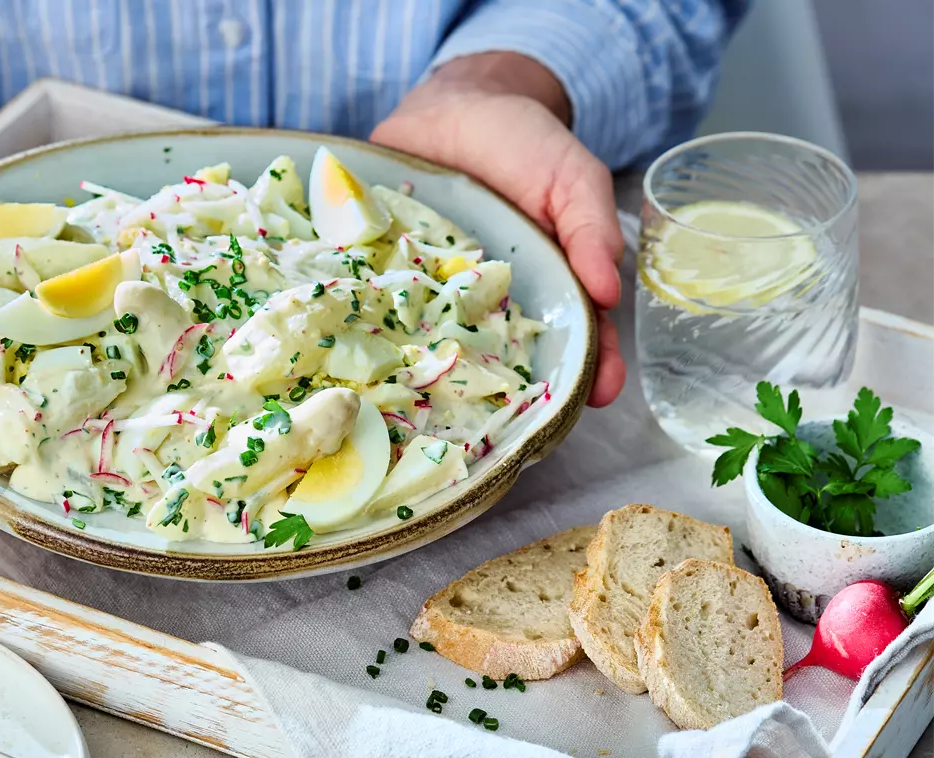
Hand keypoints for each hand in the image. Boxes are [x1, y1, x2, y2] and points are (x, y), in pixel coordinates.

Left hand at [371, 53, 625, 406]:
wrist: (451, 106)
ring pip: (444, 350)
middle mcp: (492, 306)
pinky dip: (380, 337)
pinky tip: (377, 364)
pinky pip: (387, 314)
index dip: (593, 368)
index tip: (599, 393)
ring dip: (442, 380)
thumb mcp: (570, 177)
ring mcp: (439, 299)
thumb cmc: (522, 142)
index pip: (578, 337)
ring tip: (444, 415)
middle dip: (517, 393)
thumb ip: (590, 227)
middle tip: (522, 422)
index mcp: (547, 289)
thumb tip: (609, 289)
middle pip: (509, 360)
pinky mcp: (391, 283)